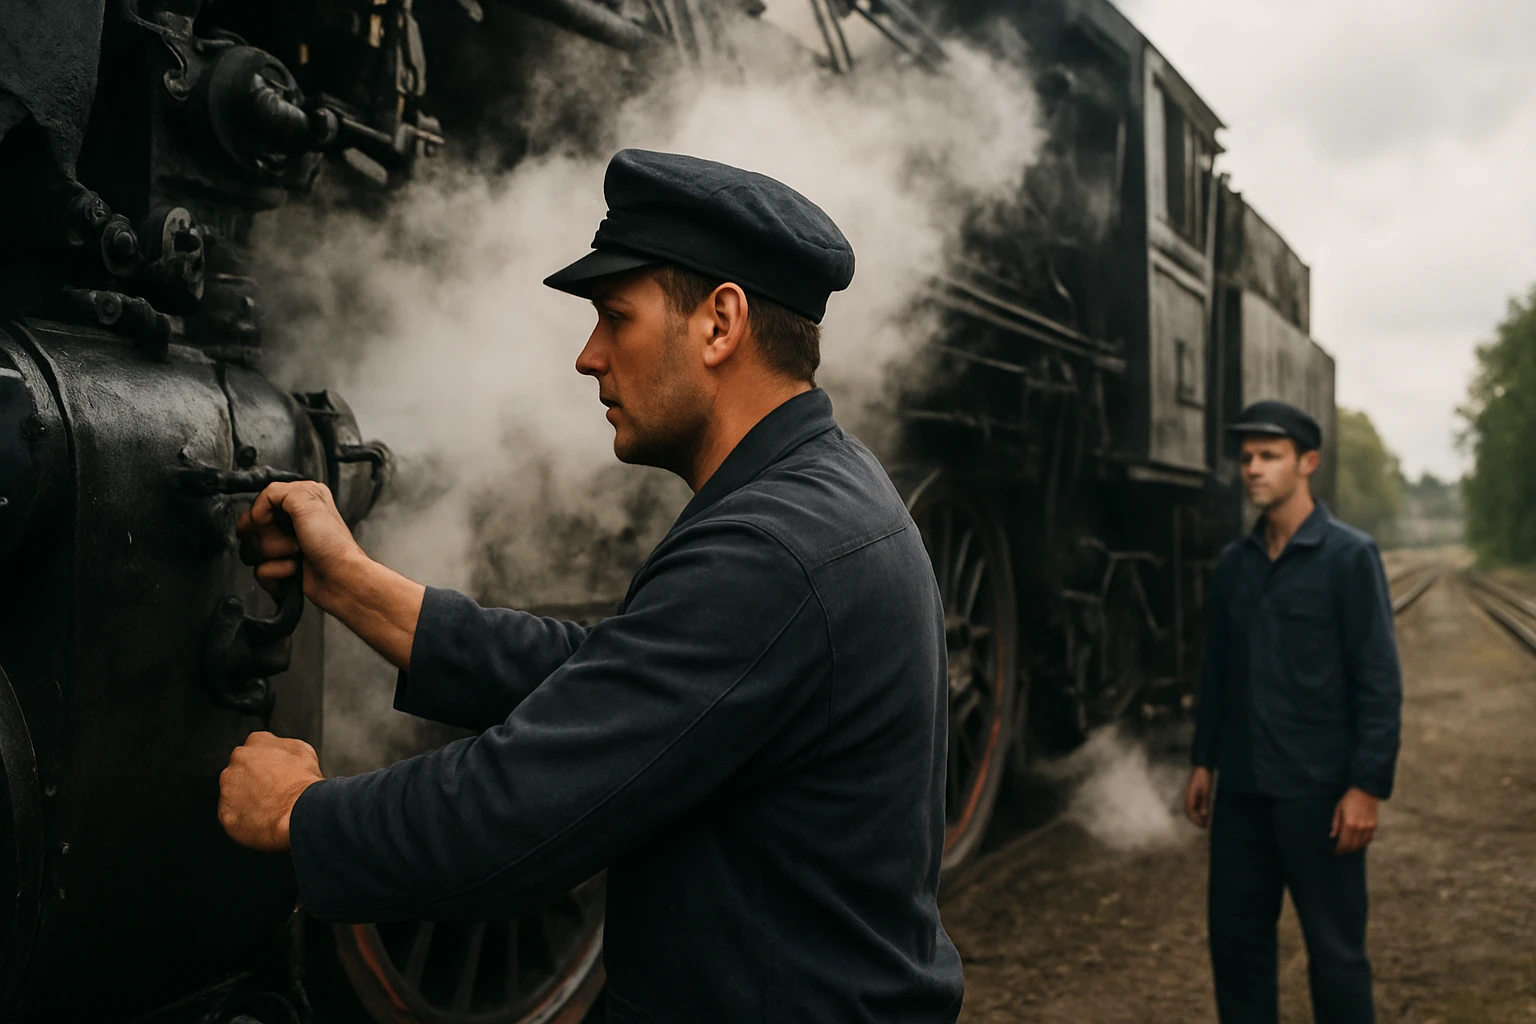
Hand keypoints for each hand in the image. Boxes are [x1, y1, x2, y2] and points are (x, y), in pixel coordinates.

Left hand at [219, 731, 323, 852]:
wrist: (298, 811)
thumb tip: (281, 751)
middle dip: (253, 780)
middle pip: (240, 770)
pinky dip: (244, 819)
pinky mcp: (225, 812)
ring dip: (247, 799)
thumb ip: (284, 746)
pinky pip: (232, 815)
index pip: (255, 748)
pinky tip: (262, 819)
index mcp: (256, 742)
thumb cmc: (302, 783)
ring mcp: (227, 788)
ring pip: (233, 793)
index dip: (267, 762)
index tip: (273, 771)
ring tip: (268, 807)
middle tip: (272, 790)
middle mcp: (236, 762)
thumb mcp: (304, 751)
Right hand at [237, 480, 366, 607]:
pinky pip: (260, 571)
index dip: (259, 517)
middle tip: (294, 540)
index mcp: (299, 500)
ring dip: (274, 555)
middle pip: (252, 529)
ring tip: (297, 554)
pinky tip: (294, 569)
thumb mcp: (308, 500)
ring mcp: (286, 546)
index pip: (258, 505)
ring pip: (254, 551)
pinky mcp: (282, 567)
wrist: (341, 579)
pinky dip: (276, 572)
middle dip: (270, 538)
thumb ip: (276, 491)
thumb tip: (257, 509)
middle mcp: (292, 521)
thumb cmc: (334, 544)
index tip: (269, 522)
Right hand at [1185, 767, 1213, 828]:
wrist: (1203, 767)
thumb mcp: (1205, 792)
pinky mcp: (1195, 794)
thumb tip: (1203, 815)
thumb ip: (1204, 803)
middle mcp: (1189, 797)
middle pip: (1190, 812)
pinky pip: (1195, 805)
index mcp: (1190, 797)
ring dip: (1197, 816)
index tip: (1203, 825)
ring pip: (1192, 809)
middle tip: (1204, 826)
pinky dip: (1199, 811)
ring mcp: (1192, 795)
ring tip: (1205, 821)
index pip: (1190, 811)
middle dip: (1196, 819)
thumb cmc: (1204, 779)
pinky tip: (1204, 813)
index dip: (1196, 819)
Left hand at [1330, 787, 1378, 854]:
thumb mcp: (1338, 810)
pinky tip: (1358, 843)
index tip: (1336, 853)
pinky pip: (1369, 839)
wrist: (1366, 791)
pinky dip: (1363, 843)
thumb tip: (1332, 836)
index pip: (1343, 842)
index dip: (1339, 850)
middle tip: (1341, 853)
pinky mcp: (1374, 826)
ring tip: (1349, 849)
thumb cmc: (1349, 799)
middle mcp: (1359, 827)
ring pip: (1361, 844)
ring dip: (1354, 848)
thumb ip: (1336, 824)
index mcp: (1349, 824)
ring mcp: (1368, 827)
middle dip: (1346, 851)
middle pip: (1352, 845)